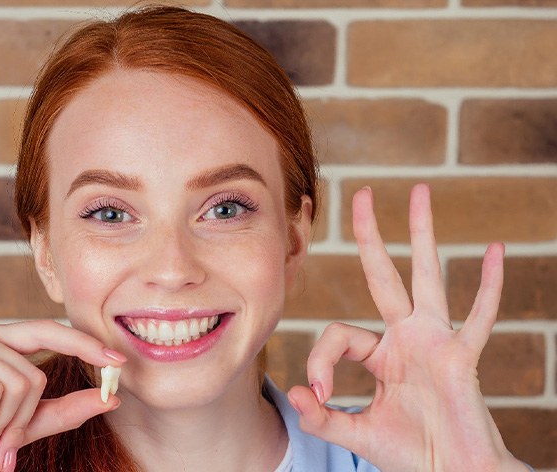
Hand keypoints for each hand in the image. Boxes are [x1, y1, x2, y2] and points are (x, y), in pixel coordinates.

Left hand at [288, 184, 527, 470]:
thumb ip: (323, 417)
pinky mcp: (462, 357)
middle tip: (361, 193)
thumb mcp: (357, 433)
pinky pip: (479, 317)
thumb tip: (295, 394)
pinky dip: (489, 286)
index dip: (321, 361)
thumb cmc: (411, 454)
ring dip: (422, 235)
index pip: (339, 334)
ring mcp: (436, 341)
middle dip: (371, 236)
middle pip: (384, 275)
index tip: (320, 395)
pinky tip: (496, 249)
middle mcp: (407, 337)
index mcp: (381, 353)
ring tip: (420, 191)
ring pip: (428, 277)